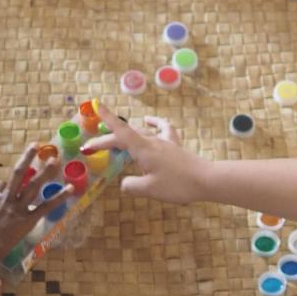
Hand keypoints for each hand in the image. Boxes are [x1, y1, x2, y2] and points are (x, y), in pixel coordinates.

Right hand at [81, 112, 209, 204]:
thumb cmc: (177, 185)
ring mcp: (164, 141)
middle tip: (90, 146)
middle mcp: (152, 141)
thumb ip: (132, 186)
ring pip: (140, 132)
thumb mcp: (149, 190)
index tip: (96, 105)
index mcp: (143, 149)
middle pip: (126, 135)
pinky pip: (162, 129)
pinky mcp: (174, 145)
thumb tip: (125, 183)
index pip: (121, 131)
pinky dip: (153, 123)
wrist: (206, 180)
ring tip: (113, 140)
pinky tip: (149, 121)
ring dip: (125, 134)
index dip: (108, 119)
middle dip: (107, 139)